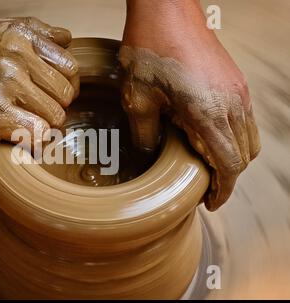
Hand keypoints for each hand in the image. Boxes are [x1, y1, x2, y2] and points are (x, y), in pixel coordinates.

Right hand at [0, 17, 77, 142]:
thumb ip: (30, 31)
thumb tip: (64, 39)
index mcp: (19, 36)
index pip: (69, 64)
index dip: (65, 81)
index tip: (51, 90)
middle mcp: (17, 59)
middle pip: (66, 92)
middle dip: (57, 104)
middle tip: (40, 109)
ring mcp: (8, 87)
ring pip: (56, 115)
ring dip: (46, 124)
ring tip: (30, 122)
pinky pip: (39, 135)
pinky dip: (35, 141)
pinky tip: (25, 137)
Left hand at [120, 0, 259, 210]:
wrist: (166, 11)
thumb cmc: (150, 50)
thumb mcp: (137, 99)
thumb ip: (145, 134)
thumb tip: (149, 155)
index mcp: (209, 113)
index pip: (229, 165)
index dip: (222, 190)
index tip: (211, 202)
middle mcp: (232, 105)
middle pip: (244, 155)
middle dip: (227, 177)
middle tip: (205, 188)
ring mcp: (237, 91)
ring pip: (248, 138)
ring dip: (232, 157)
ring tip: (207, 165)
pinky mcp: (235, 81)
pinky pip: (244, 119)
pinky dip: (233, 137)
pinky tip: (209, 137)